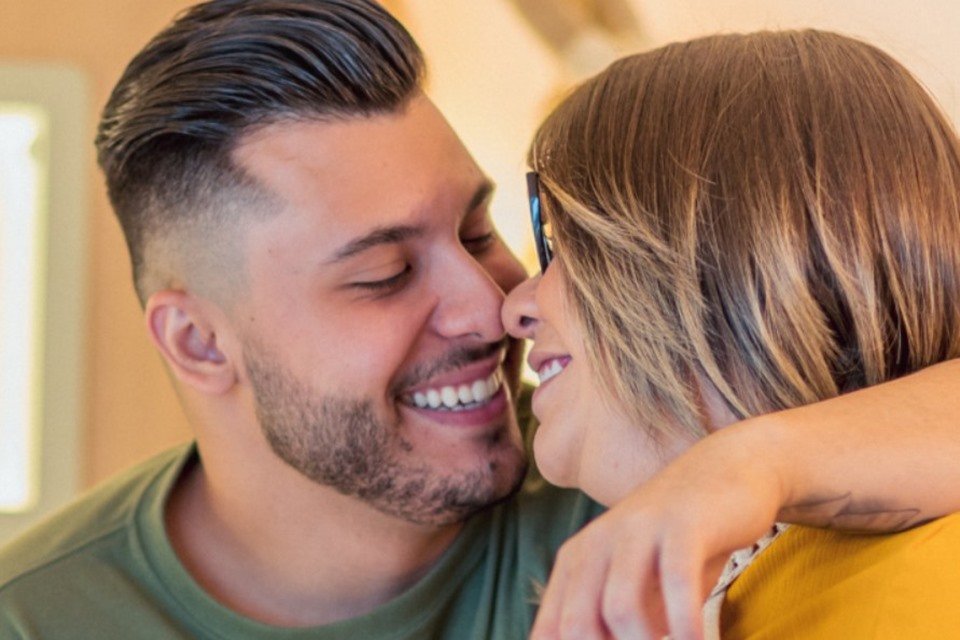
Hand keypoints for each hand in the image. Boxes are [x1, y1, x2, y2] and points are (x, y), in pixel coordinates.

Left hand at [530, 424, 785, 639]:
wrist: (725, 471)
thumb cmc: (677, 546)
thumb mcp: (638, 589)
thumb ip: (612, 627)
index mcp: (575, 563)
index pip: (554, 633)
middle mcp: (595, 545)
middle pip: (578, 626)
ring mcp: (636, 530)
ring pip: (622, 609)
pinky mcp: (680, 524)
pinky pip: (678, 583)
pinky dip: (688, 624)